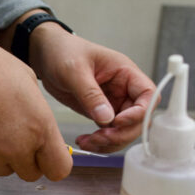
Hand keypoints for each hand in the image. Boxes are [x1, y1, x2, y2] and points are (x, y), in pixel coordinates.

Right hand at [0, 13, 71, 181]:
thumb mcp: (27, 80)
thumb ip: (39, 113)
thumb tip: (41, 130)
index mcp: (39, 127)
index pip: (59, 169)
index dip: (54, 162)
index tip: (48, 153)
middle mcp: (16, 148)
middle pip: (31, 174)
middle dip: (28, 159)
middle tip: (15, 135)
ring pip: (4, 169)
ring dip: (3, 155)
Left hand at [27, 24, 154, 153]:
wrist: (45, 54)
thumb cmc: (63, 51)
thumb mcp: (74, 70)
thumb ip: (90, 94)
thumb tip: (106, 118)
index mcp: (125, 73)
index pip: (148, 95)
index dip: (139, 113)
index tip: (117, 121)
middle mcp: (124, 89)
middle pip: (139, 119)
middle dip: (122, 133)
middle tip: (99, 138)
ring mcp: (113, 103)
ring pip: (125, 131)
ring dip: (110, 142)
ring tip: (87, 142)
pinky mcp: (101, 113)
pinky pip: (109, 133)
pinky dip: (99, 142)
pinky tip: (84, 140)